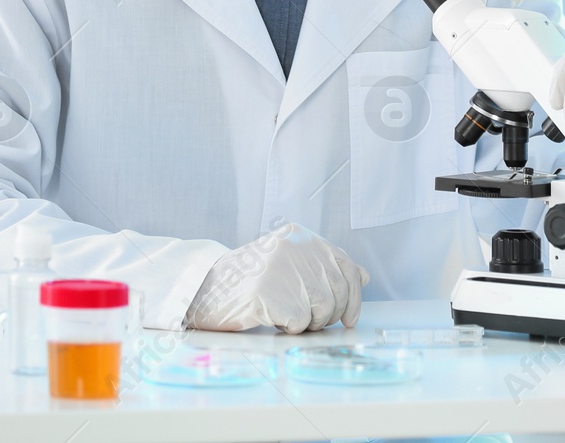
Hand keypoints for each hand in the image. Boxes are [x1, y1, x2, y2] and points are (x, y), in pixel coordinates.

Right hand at [186, 222, 368, 333]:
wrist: (201, 290)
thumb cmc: (248, 282)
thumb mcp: (288, 265)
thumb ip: (324, 268)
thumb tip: (363, 277)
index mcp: (301, 236)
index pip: (345, 265)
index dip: (353, 296)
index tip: (350, 317)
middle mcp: (295, 247)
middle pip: (338, 290)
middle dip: (329, 314)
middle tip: (309, 321)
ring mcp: (281, 268)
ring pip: (323, 308)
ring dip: (309, 323)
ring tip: (286, 316)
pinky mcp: (269, 293)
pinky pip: (299, 322)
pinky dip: (289, 328)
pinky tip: (271, 318)